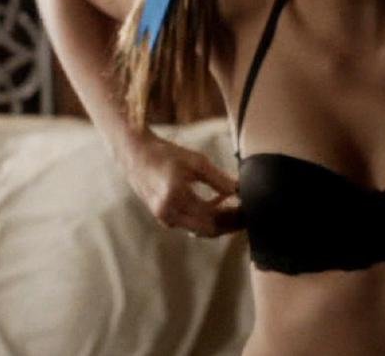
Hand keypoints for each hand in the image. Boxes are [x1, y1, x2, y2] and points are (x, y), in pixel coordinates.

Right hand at [121, 129, 242, 237]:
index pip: (213, 220)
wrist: (135, 155)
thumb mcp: (197, 162)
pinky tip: (217, 202)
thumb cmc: (166, 154)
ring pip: (200, 229)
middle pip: (208, 230)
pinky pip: (190, 223)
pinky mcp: (163, 217)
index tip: (249, 211)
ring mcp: (164, 218)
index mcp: (177, 199)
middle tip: (246, 214)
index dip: (233, 219)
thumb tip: (241, 191)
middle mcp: (169, 214)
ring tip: (236, 207)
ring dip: (218, 220)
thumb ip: (220, 179)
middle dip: (229, 224)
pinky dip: (205, 216)